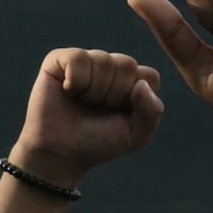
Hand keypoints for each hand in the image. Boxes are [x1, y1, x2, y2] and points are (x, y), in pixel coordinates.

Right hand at [6, 47, 164, 188]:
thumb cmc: (97, 143)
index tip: (118, 116)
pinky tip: (67, 91)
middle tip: (97, 109)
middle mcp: (110, 66)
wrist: (60, 153)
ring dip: (93, 91)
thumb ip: (152, 112)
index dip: (135, 101)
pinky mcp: (59, 59)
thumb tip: (141, 84)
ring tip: (81, 102)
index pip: (149, 77)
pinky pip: (78, 58)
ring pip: (103, 60)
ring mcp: (86, 60)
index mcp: (132, 81)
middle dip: (113, 95)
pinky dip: (75, 81)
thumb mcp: (136, 136)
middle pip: (127, 65)